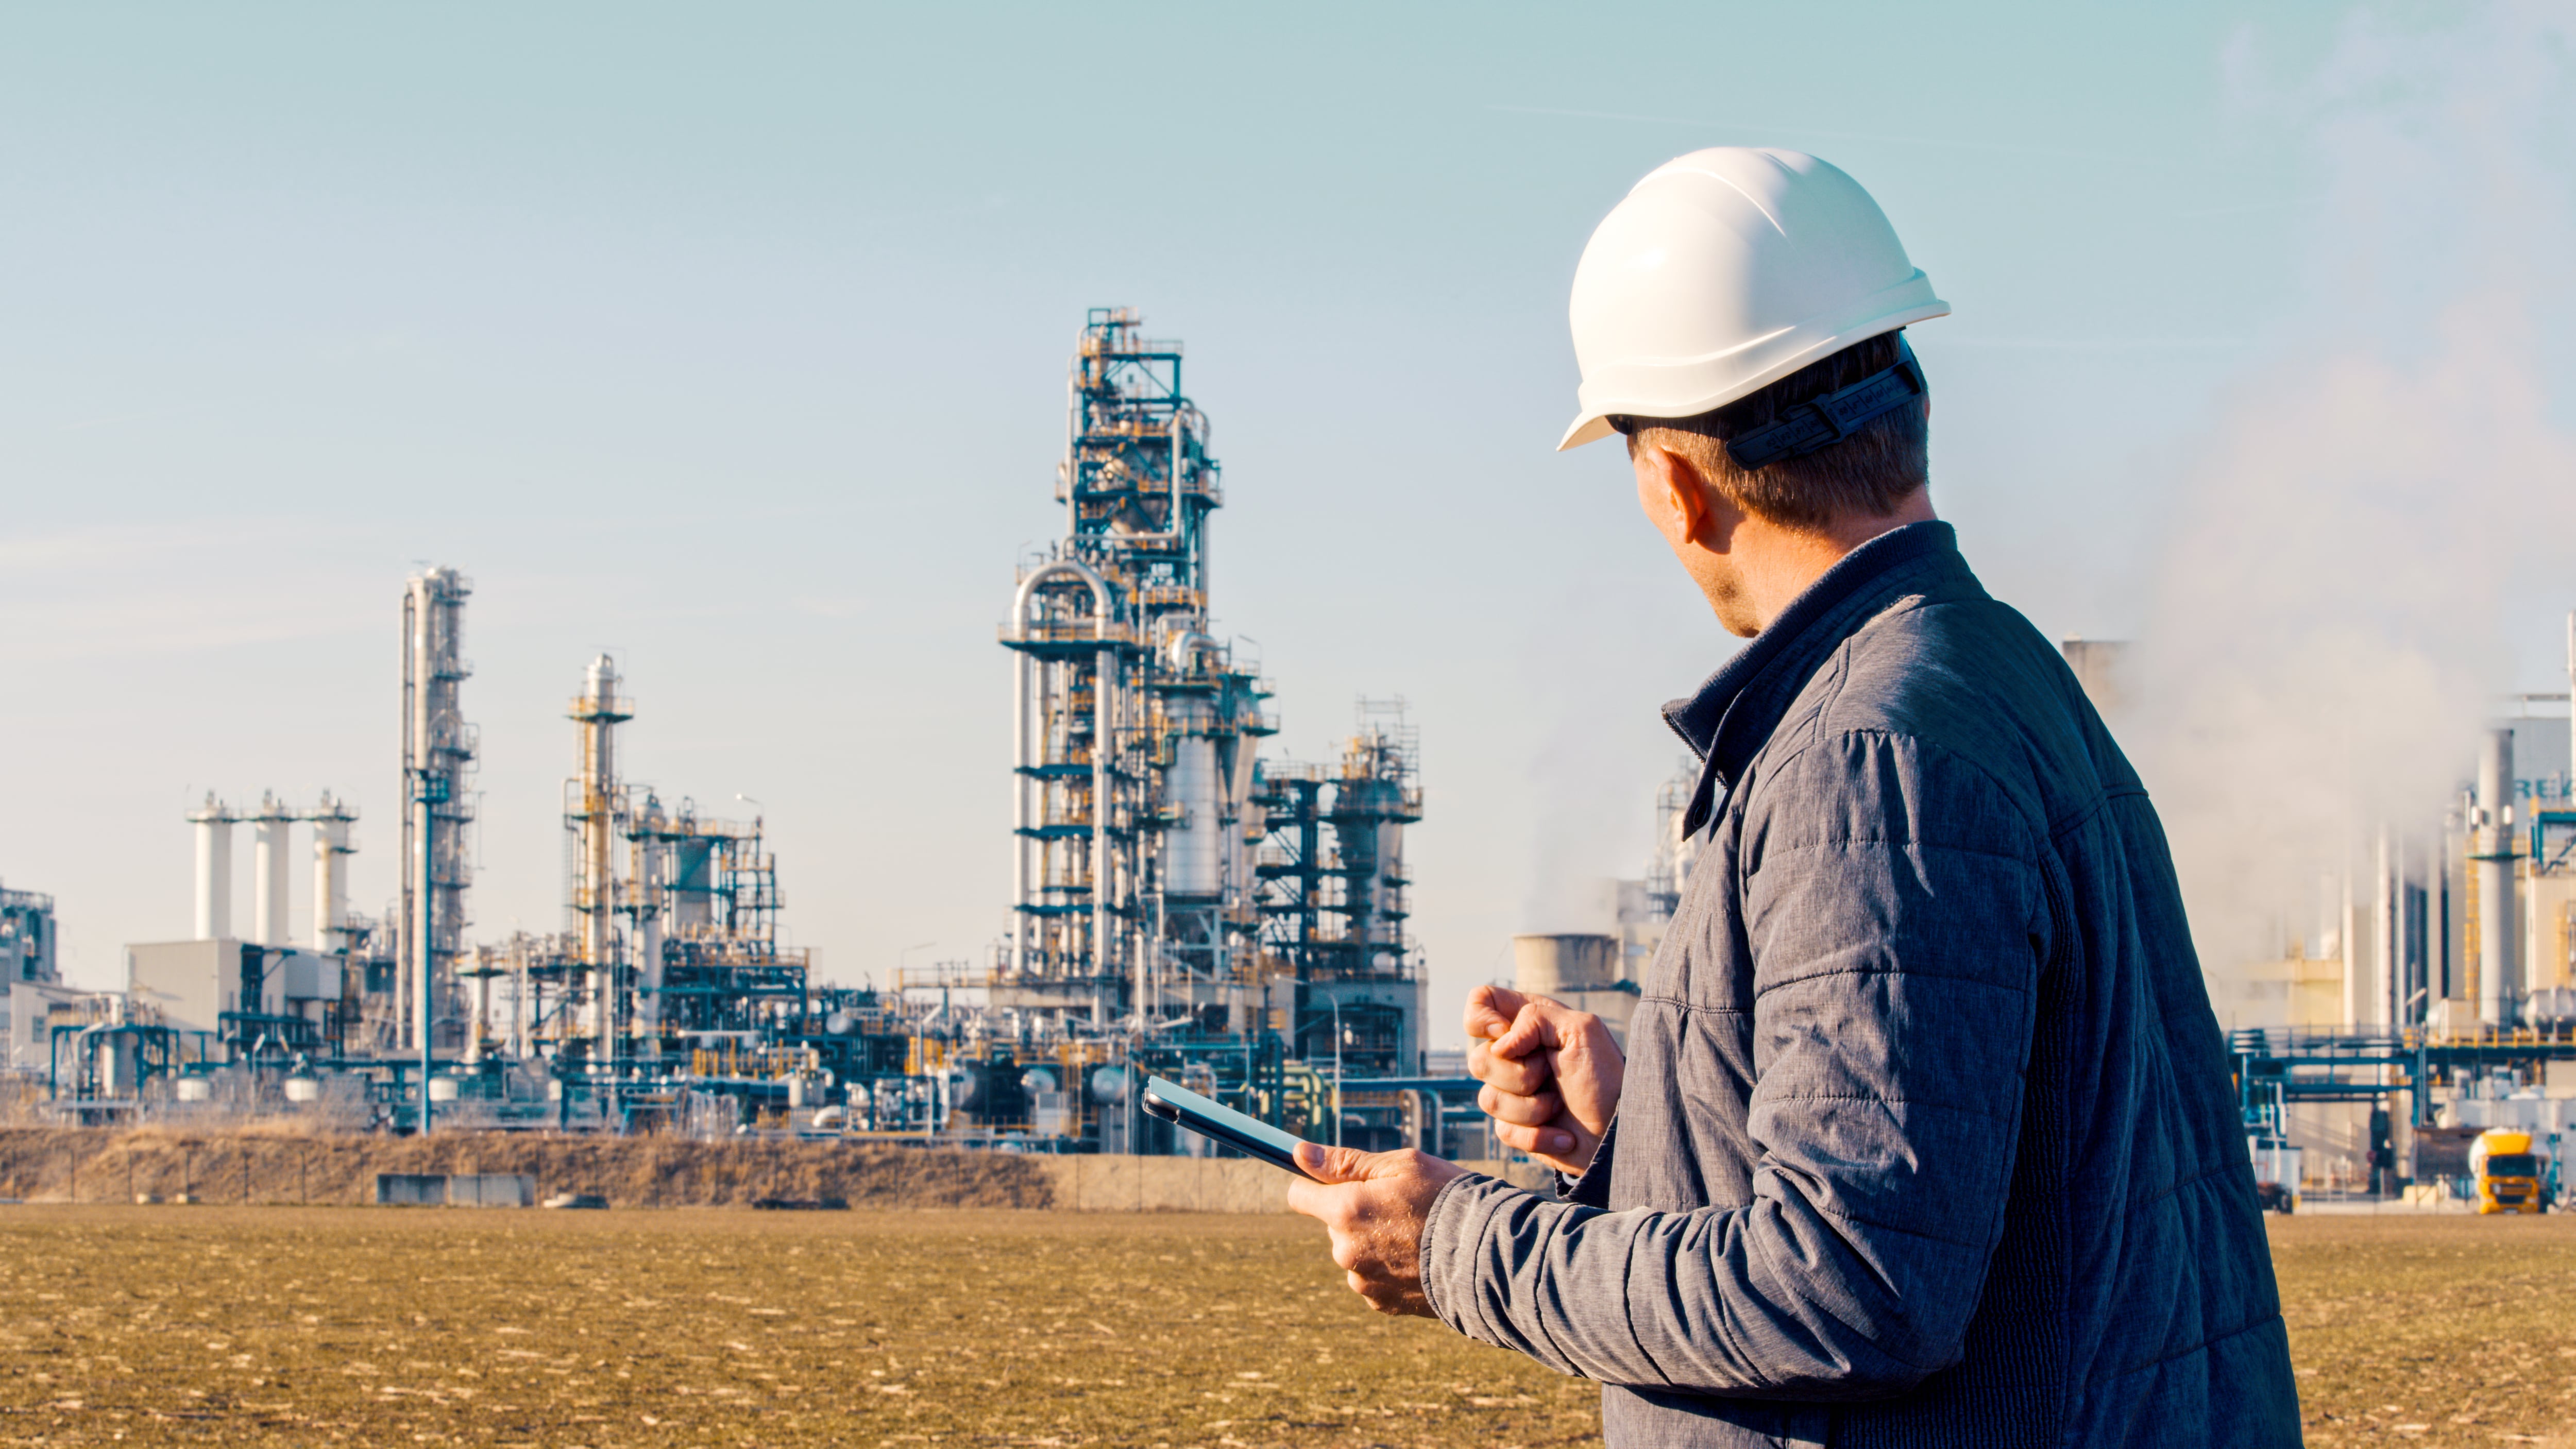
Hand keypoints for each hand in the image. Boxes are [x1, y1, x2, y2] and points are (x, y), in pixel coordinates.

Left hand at [1284, 1144, 1464, 1317]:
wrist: (1489, 1257)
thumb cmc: (1447, 1200)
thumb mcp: (1401, 1166)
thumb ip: (1345, 1162)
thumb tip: (1299, 1153)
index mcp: (1345, 1211)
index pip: (1299, 1195)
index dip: (1316, 1184)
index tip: (1337, 1182)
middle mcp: (1345, 1250)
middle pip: (1333, 1225)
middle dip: (1357, 1214)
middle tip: (1401, 1207)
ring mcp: (1362, 1280)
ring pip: (1355, 1252)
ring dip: (1374, 1243)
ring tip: (1417, 1235)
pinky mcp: (1381, 1303)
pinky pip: (1373, 1278)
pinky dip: (1389, 1268)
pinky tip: (1420, 1259)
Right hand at [1463, 984, 1622, 1176]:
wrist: (1618, 1132)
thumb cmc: (1606, 1078)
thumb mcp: (1582, 1031)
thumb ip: (1536, 1019)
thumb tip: (1500, 1045)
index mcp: (1528, 1022)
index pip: (1481, 1001)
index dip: (1481, 1018)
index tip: (1504, 1034)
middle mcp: (1515, 1055)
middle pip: (1478, 1059)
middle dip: (1519, 1074)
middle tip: (1552, 1074)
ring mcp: (1512, 1092)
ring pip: (1488, 1100)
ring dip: (1533, 1108)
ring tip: (1560, 1105)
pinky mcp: (1515, 1126)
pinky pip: (1503, 1131)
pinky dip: (1538, 1136)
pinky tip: (1563, 1134)